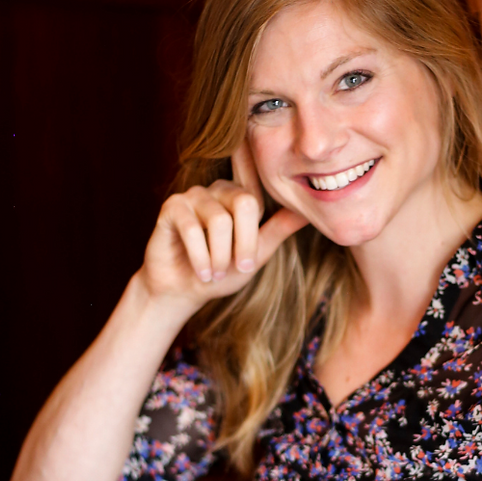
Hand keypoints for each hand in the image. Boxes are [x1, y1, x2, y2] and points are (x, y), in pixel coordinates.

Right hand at [140, 139, 308, 309]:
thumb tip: (309, 211)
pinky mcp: (172, 206)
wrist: (184, 291)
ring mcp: (194, 194)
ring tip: (215, 273)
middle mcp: (220, 188)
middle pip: (246, 203)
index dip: (264, 214)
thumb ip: (279, 228)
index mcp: (243, 195)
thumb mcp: (257, 253)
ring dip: (220, 256)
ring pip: (219, 220)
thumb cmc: (222, 271)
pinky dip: (200, 257)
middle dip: (245, 244)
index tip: (260, 238)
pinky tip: (202, 272)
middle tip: (240, 268)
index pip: (262, 191)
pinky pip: (192, 228)